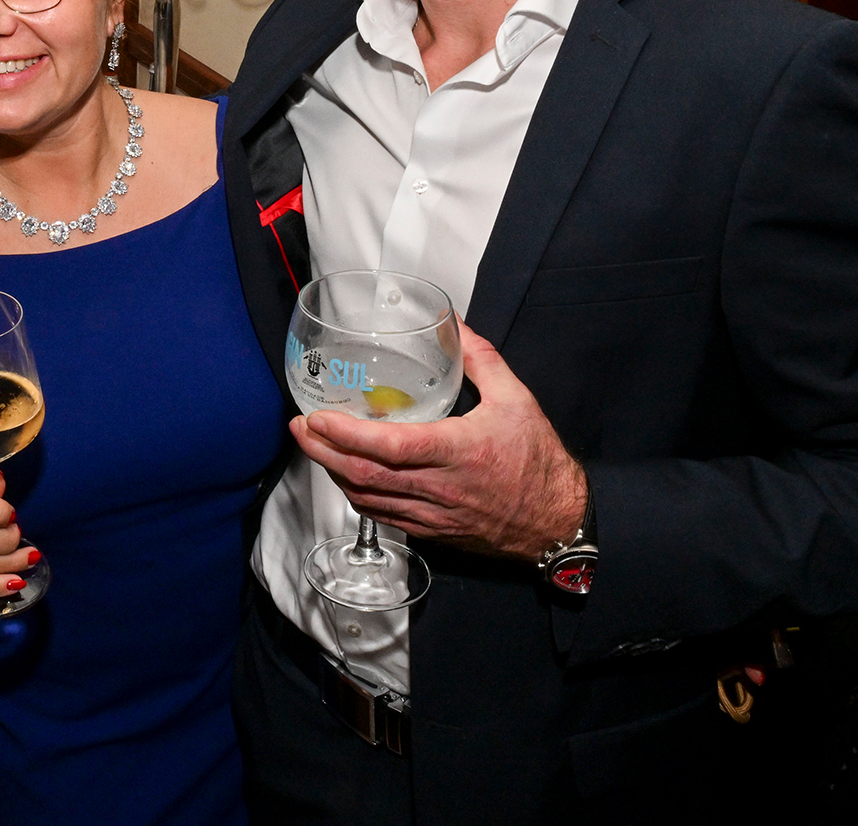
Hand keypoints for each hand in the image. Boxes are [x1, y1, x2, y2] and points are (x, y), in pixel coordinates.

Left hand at [292, 327, 586, 561]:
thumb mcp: (517, 400)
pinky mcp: (431, 532)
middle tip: (300, 428)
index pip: (387, 447)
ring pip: (367, 499)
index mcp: (454, 452)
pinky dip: (358, 495)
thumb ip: (482, 359)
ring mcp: (430, 514)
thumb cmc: (539, 463)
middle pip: (363, 475)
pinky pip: (383, 515)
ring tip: (315, 447)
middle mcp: (436, 488)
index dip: (345, 435)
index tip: (317, 418)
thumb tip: (456, 324)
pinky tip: (349, 476)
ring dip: (334, 473)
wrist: (558, 523)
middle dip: (322, 452)